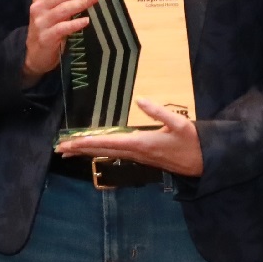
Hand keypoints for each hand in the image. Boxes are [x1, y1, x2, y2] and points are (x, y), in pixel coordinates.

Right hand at [21, 0, 96, 86]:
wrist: (35, 55)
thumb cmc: (48, 26)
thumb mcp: (54, 4)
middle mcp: (38, 8)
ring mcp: (41, 23)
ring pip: (62, 10)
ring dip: (80, 3)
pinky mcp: (46, 38)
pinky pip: (62, 29)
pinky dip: (74, 24)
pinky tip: (86, 20)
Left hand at [54, 98, 203, 175]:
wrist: (203, 161)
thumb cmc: (192, 141)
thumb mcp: (179, 123)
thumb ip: (158, 110)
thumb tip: (139, 99)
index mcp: (142, 144)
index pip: (109, 143)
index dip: (88, 142)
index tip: (71, 142)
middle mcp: (136, 153)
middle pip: (102, 151)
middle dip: (80, 150)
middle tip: (59, 148)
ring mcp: (138, 157)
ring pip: (106, 154)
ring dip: (87, 152)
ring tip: (68, 151)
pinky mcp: (141, 157)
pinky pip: (114, 154)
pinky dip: (100, 152)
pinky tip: (92, 150)